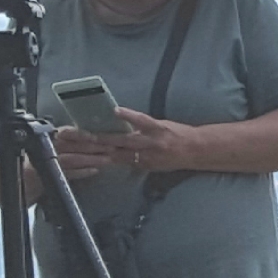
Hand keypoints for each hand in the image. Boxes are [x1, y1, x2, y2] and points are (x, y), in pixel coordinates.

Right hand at [77, 106, 193, 174]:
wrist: (197, 149)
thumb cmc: (175, 158)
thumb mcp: (155, 166)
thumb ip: (137, 163)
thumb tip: (117, 160)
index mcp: (142, 163)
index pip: (116, 161)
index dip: (99, 158)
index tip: (83, 155)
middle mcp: (144, 153)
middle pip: (116, 150)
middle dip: (97, 148)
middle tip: (80, 143)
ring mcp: (151, 140)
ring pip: (124, 138)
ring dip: (106, 136)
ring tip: (90, 132)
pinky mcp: (158, 127)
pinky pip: (141, 121)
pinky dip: (128, 115)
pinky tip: (116, 111)